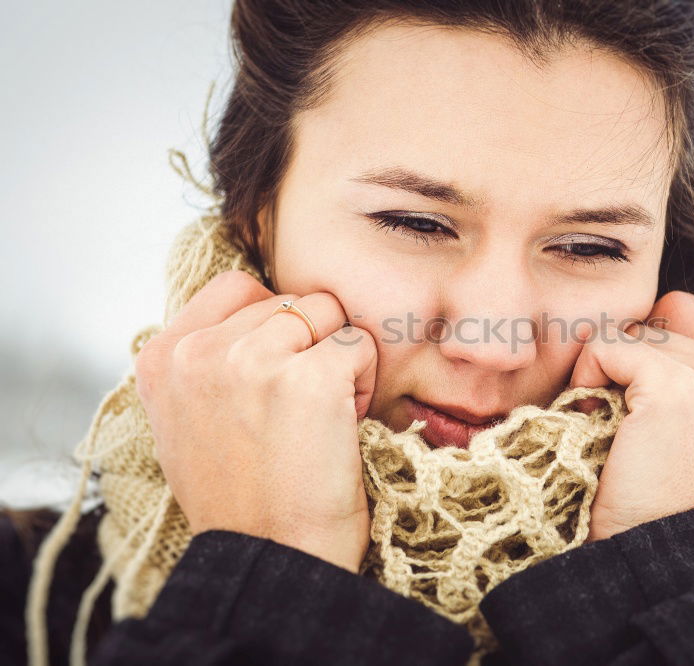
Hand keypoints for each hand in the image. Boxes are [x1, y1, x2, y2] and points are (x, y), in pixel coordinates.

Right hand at [134, 270, 376, 571]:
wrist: (269, 558)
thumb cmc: (241, 498)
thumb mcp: (187, 421)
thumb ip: (206, 361)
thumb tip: (256, 312)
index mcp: (163, 358)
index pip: (238, 287)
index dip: (275, 322)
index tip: (277, 373)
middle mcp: (199, 352)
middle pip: (291, 301)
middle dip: (309, 346)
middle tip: (300, 408)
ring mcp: (252, 359)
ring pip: (329, 314)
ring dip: (339, 359)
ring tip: (321, 415)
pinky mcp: (308, 376)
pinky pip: (359, 343)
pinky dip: (364, 382)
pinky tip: (342, 426)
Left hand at [570, 290, 693, 541]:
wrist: (660, 556)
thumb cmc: (664, 496)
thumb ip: (688, 372)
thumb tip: (629, 326)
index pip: (684, 314)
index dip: (648, 351)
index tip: (643, 406)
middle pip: (657, 321)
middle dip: (629, 363)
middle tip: (624, 422)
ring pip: (631, 333)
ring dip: (607, 374)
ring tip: (615, 429)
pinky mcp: (677, 386)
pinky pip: (608, 348)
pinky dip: (589, 379)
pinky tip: (599, 423)